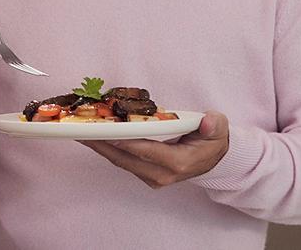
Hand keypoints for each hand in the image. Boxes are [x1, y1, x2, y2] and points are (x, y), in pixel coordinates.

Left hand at [78, 111, 229, 188]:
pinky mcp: (145, 174)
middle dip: (102, 144)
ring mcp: (152, 177)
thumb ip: (214, 125)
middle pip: (125, 158)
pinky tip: (94, 136)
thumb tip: (208, 122)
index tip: (107, 132)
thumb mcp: (219, 128)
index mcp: (178, 162)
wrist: (214, 159)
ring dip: (100, 146)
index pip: (147, 151)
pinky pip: (122, 161)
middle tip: (81, 129)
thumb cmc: (212, 140)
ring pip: (120, 161)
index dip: (126, 141)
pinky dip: (107, 148)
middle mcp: (161, 174)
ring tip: (80, 131)